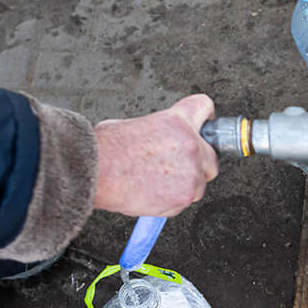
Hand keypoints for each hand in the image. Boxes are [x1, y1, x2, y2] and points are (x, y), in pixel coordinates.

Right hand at [92, 94, 218, 216]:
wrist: (95, 172)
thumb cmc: (106, 149)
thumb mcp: (133, 125)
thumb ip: (159, 131)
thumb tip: (160, 138)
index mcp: (177, 120)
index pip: (205, 107)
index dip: (204, 119)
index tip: (205, 127)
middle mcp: (190, 144)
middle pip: (211, 155)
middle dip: (197, 163)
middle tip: (175, 167)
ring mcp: (191, 171)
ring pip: (201, 182)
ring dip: (185, 184)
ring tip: (157, 182)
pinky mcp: (185, 195)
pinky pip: (187, 200)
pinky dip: (173, 200)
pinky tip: (153, 193)